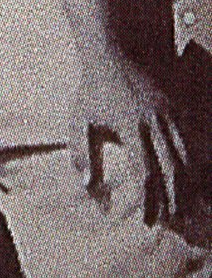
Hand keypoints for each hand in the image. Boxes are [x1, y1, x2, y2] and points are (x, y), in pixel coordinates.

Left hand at [78, 52, 186, 222]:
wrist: (114, 55)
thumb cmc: (92, 91)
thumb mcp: (80, 121)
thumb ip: (83, 154)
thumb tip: (87, 186)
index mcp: (131, 129)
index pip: (145, 174)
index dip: (150, 200)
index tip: (149, 220)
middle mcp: (156, 124)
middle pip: (172, 170)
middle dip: (174, 199)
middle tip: (175, 222)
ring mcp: (170, 116)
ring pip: (187, 157)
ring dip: (189, 185)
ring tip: (189, 208)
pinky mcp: (178, 110)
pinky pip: (193, 142)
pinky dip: (197, 164)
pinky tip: (196, 180)